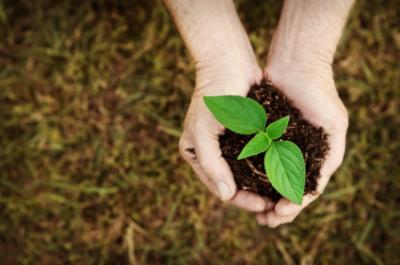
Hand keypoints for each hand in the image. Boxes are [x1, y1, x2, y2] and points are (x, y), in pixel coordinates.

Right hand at [179, 64, 275, 211]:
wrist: (228, 62)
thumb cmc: (213, 95)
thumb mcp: (203, 131)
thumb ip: (211, 164)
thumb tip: (226, 196)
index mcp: (197, 155)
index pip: (220, 187)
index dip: (241, 200)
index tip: (263, 205)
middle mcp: (213, 153)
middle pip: (235, 185)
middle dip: (254, 197)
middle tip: (278, 207)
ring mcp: (229, 145)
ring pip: (248, 175)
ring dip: (264, 187)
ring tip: (283, 196)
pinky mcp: (245, 135)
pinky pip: (257, 159)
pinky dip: (269, 169)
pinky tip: (284, 176)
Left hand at [256, 62, 348, 226]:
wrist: (296, 65)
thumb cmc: (319, 94)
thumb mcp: (333, 127)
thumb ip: (328, 159)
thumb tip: (310, 192)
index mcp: (311, 157)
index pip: (302, 189)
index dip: (291, 205)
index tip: (279, 214)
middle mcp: (293, 153)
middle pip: (283, 188)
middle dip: (274, 206)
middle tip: (264, 220)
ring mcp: (275, 144)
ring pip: (266, 177)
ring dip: (261, 195)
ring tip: (253, 210)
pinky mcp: (259, 134)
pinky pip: (253, 158)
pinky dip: (250, 174)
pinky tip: (242, 184)